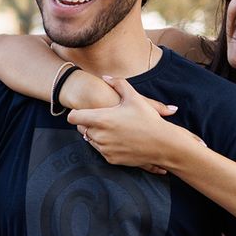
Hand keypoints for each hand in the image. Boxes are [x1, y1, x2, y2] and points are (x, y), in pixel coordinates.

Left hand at [68, 76, 200, 174]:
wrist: (162, 144)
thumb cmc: (148, 119)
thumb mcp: (134, 97)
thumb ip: (118, 84)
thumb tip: (105, 77)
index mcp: (101, 119)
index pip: (74, 117)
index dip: (76, 113)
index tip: (82, 111)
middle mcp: (99, 135)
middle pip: (81, 128)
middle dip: (87, 123)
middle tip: (100, 117)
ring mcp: (104, 148)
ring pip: (90, 140)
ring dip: (96, 134)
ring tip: (111, 127)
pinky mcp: (110, 158)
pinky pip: (101, 150)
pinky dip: (106, 144)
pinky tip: (118, 137)